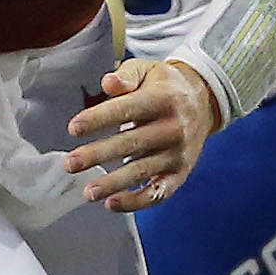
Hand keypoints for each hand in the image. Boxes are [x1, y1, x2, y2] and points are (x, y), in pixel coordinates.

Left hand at [63, 58, 221, 212]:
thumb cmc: (165, 87)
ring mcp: (178, 154)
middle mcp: (174, 128)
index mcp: (163, 99)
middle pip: (131, 143)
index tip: (73, 128)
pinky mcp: (179, 174)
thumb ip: (126, 76)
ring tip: (88, 191)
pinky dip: (135, 202)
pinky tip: (112, 203)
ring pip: (142, 171)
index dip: (99, 119)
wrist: (204, 103)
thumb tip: (108, 83)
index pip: (126, 109)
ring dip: (113, 184)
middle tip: (71, 163)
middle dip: (98, 154)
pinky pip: (158, 193)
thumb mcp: (148, 70)